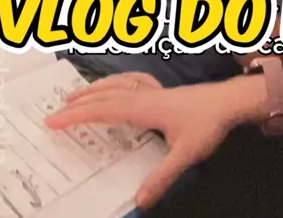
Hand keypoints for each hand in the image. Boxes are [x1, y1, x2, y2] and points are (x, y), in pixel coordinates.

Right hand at [44, 71, 260, 209]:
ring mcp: (153, 89)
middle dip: (78, 103)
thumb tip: (140, 201)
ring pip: (116, 84)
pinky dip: (116, 81)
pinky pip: (131, 80)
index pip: (102, 110)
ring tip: (76, 95)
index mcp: (143, 107)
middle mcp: (143, 94)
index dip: (76, 116)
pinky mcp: (162, 89)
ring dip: (94, 89)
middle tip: (54, 112)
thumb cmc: (207, 124)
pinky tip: (117, 85)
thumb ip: (162, 176)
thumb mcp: (185, 154)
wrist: (229, 100)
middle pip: (104, 95)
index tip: (53, 121)